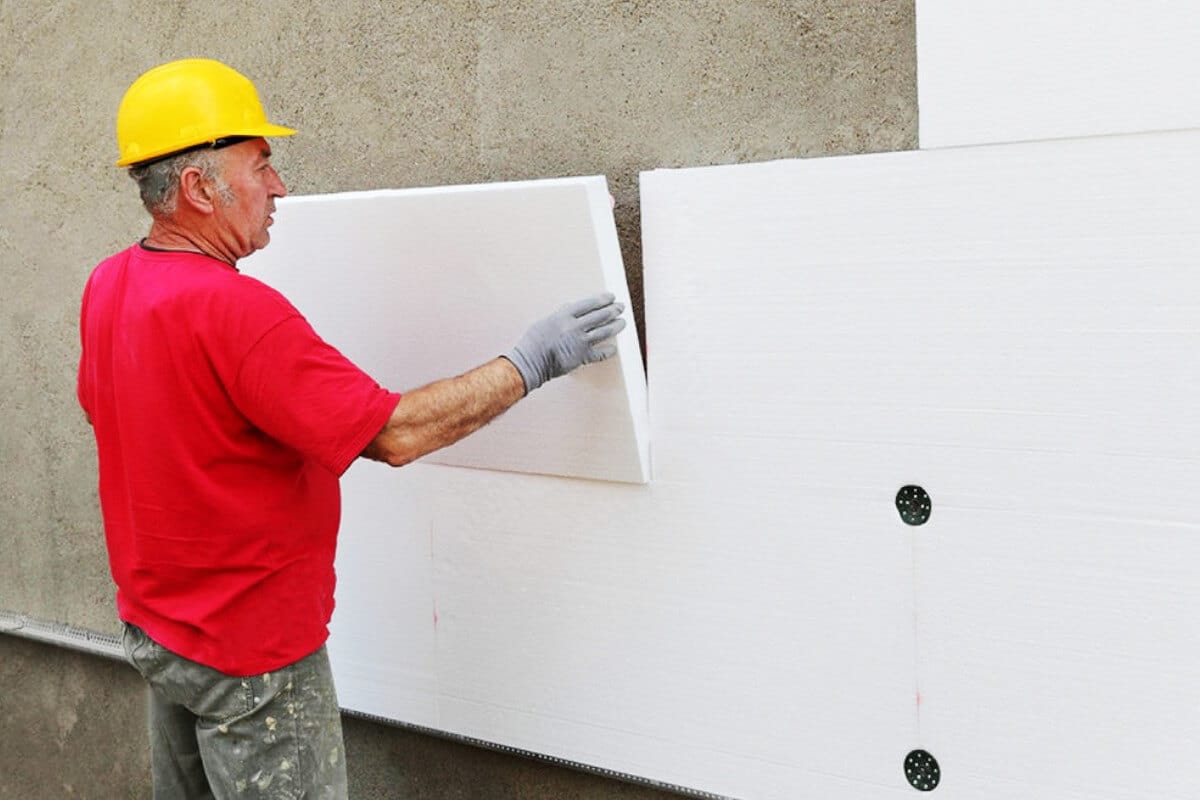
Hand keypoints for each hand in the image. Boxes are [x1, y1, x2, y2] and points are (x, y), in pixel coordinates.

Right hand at [507, 293, 626, 393]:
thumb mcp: (545, 322)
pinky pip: (600, 354)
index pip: (589, 304)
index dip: (602, 300)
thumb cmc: (533, 343)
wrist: (530, 363)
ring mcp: (580, 343)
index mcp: (565, 316)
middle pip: (600, 316)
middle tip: (621, 307)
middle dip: (613, 310)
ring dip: (616, 326)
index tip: (611, 297)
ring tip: (623, 322)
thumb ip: (560, 314)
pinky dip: (608, 351)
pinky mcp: (582, 358)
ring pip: (604, 332)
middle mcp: (575, 327)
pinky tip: (614, 349)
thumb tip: (570, 307)